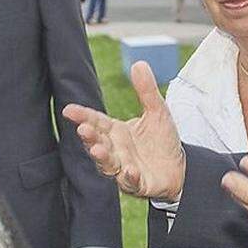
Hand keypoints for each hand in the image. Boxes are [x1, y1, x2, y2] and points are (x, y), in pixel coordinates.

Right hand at [61, 61, 185, 200]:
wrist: (179, 168)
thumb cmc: (162, 140)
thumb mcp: (157, 111)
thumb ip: (146, 90)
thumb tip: (139, 63)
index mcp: (116, 131)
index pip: (96, 121)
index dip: (82, 116)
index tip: (68, 110)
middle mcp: (115, 150)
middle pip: (97, 142)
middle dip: (89, 137)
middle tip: (83, 130)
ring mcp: (123, 168)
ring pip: (108, 164)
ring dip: (102, 158)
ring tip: (99, 150)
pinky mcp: (137, 184)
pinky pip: (130, 182)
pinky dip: (129, 177)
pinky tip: (131, 171)